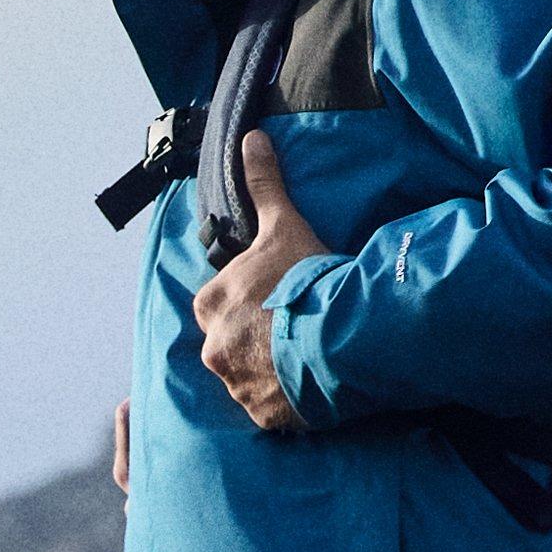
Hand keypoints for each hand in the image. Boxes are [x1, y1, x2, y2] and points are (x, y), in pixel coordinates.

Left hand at [192, 129, 329, 429]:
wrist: (340, 334)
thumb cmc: (308, 277)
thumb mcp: (284, 225)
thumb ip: (264, 184)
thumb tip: (250, 137)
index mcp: (211, 304)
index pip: (220, 303)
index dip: (250, 300)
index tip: (277, 298)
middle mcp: (213, 348)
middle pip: (230, 343)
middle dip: (254, 339)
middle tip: (293, 329)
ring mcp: (236, 385)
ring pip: (247, 377)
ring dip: (268, 370)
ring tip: (305, 357)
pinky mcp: (261, 415)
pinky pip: (268, 409)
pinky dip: (284, 401)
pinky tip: (310, 386)